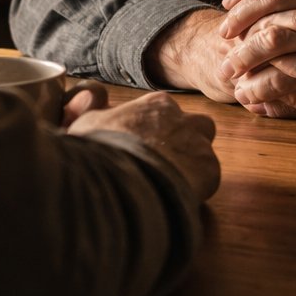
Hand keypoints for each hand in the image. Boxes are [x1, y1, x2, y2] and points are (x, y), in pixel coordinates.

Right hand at [68, 92, 219, 200]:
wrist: (118, 179)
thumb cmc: (98, 150)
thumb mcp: (86, 122)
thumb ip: (93, 108)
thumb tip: (90, 96)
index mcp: (156, 105)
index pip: (165, 113)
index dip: (156, 132)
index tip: (144, 148)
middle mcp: (183, 119)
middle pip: (197, 127)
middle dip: (185, 143)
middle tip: (164, 164)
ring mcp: (198, 144)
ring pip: (205, 153)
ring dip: (192, 167)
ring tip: (169, 186)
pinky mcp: (210, 171)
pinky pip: (208, 179)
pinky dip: (195, 189)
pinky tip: (175, 199)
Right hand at [145, 0, 295, 118]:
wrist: (211, 58)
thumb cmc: (251, 29)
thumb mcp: (272, 6)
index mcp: (256, 16)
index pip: (277, 11)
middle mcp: (249, 42)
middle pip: (276, 42)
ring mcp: (250, 73)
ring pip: (282, 80)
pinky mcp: (257, 98)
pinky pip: (288, 106)